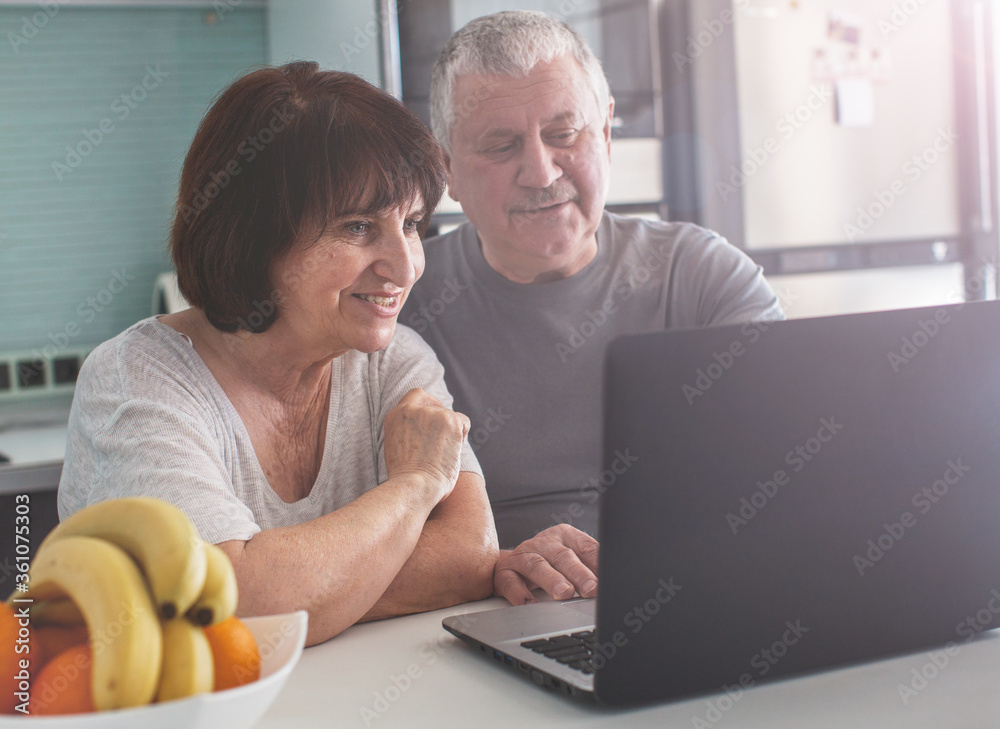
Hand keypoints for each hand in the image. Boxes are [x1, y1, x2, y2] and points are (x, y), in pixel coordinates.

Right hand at [384, 388, 470, 503]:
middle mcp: (410, 410)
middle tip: (445, 437)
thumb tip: (428, 432)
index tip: (433, 417)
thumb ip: (408, 433)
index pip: (415, 396)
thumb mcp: (398, 449)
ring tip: (443, 455)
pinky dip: (462, 436)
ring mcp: (430, 413)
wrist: (413, 488)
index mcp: (394, 417)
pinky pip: (463, 422)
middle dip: (442, 417)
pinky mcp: (449, 420)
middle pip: (434, 403)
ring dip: (451, 433)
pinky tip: (452, 452)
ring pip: (450, 416)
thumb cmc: (406, 481)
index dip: (428, 405)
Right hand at [494, 524, 598, 604]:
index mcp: (565, 536)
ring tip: (564, 593)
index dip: (596, 563)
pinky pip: (510, 582)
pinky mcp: (504, 572)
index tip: (607, 579)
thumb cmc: (550, 563)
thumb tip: (615, 584)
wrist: (511, 565)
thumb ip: (591, 568)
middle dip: (578, 573)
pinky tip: (528, 603)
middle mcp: (543, 542)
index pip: (584, 546)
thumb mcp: (572, 560)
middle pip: (562, 556)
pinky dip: (519, 593)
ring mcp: (522, 555)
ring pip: (536, 565)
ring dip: (551, 579)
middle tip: (590, 589)